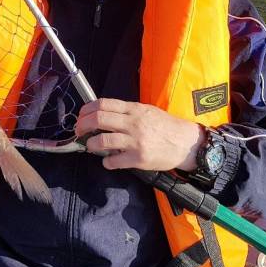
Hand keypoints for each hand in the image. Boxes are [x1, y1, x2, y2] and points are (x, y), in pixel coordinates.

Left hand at [75, 98, 204, 171]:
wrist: (186, 143)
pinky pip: (114, 161)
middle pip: (99, 120)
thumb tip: (103, 113)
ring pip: (103, 140)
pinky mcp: (138, 159)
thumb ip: (127, 112)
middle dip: (83, 125)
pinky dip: (106, 162)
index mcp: (134, 109)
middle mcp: (133, 123)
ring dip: (91, 144)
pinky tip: (107, 161)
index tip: (81, 115)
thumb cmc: (166, 126)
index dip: (87, 109)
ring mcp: (135, 141)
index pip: (103, 104)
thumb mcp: (147, 111)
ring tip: (91, 146)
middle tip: (79, 131)